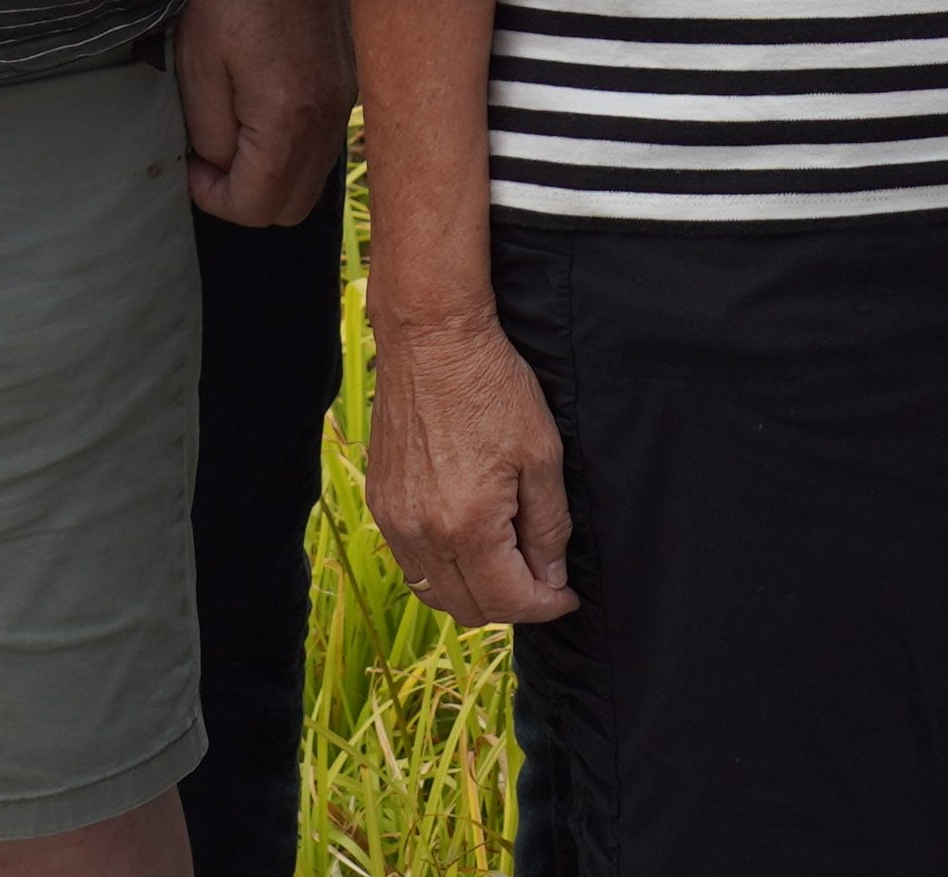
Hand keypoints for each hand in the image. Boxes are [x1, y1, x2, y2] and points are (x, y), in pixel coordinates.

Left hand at [176, 0, 352, 230]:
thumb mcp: (196, 57)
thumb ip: (208, 129)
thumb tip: (217, 166)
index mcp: (287, 118)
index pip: (255, 208)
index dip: (212, 196)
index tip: (191, 159)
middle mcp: (328, 117)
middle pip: (290, 208)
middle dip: (245, 193)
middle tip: (209, 149)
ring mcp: (346, 97)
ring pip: (311, 175)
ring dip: (270, 167)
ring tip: (234, 117)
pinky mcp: (349, 76)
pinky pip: (322, 137)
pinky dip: (292, 138)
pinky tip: (263, 94)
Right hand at [363, 296, 576, 625]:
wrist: (432, 339)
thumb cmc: (492, 386)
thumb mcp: (542, 455)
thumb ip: (550, 527)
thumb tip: (551, 577)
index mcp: (467, 525)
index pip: (509, 600)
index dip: (546, 605)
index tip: (566, 596)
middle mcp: (422, 533)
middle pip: (468, 608)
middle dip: (512, 605)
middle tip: (542, 581)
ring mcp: (394, 520)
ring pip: (434, 592)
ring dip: (474, 593)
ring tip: (508, 565)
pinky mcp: (381, 502)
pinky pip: (411, 561)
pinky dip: (443, 568)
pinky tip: (470, 542)